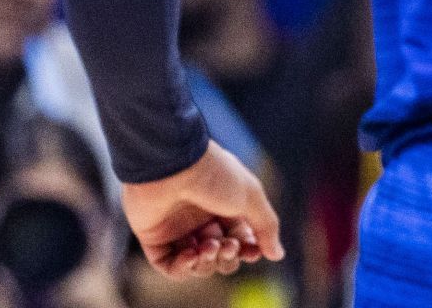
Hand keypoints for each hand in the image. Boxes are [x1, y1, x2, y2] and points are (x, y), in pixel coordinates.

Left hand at [120, 142, 282, 278]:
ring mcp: (176, 228)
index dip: (248, 249)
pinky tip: (190, 256)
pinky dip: (182, 268)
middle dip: (227, 256)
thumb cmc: (215, 175)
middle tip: (227, 246)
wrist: (173, 164)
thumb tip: (278, 255)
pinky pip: (168, 265)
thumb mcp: (251, 198)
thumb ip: (266, 226)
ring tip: (208, 247)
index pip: (240, 237)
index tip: (252, 252)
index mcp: (225, 204)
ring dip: (206, 262)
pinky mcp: (153, 237)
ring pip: (196, 262)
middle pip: (219, 254)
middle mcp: (201, 217)